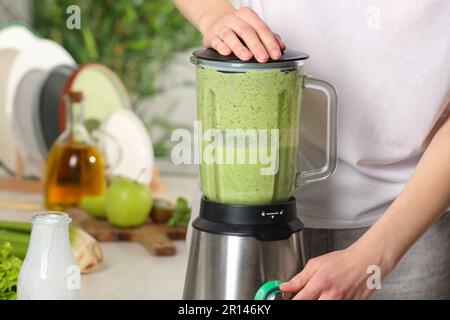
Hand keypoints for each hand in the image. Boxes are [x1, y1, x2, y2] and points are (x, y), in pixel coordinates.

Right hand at [199, 7, 285, 61]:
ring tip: (247, 57)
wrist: (213, 21)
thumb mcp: (252, 27)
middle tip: (263, 58)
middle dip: (257, 46)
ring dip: (239, 47)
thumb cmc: (236, 27)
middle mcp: (233, 19)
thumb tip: (281, 47)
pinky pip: (216, 41)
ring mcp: (221, 27)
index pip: (261, 28)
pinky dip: (222, 47)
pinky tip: (227, 52)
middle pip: (247, 31)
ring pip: (230, 36)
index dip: (269, 42)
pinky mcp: (210, 36)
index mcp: (247, 15)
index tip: (275, 54)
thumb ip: (267, 36)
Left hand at [280, 242, 395, 299]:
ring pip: (321, 307)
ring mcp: (341, 303)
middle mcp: (331, 297)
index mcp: (320, 284)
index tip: (289, 297)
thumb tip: (285, 286)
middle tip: (305, 294)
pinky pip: (334, 307)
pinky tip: (327, 295)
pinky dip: (327, 301)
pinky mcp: (349, 306)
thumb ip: (299, 278)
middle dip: (304, 301)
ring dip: (316, 301)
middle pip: (309, 306)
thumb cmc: (342, 261)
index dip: (291, 299)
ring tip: (318, 293)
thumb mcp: (316, 264)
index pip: (298, 300)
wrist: (365, 263)